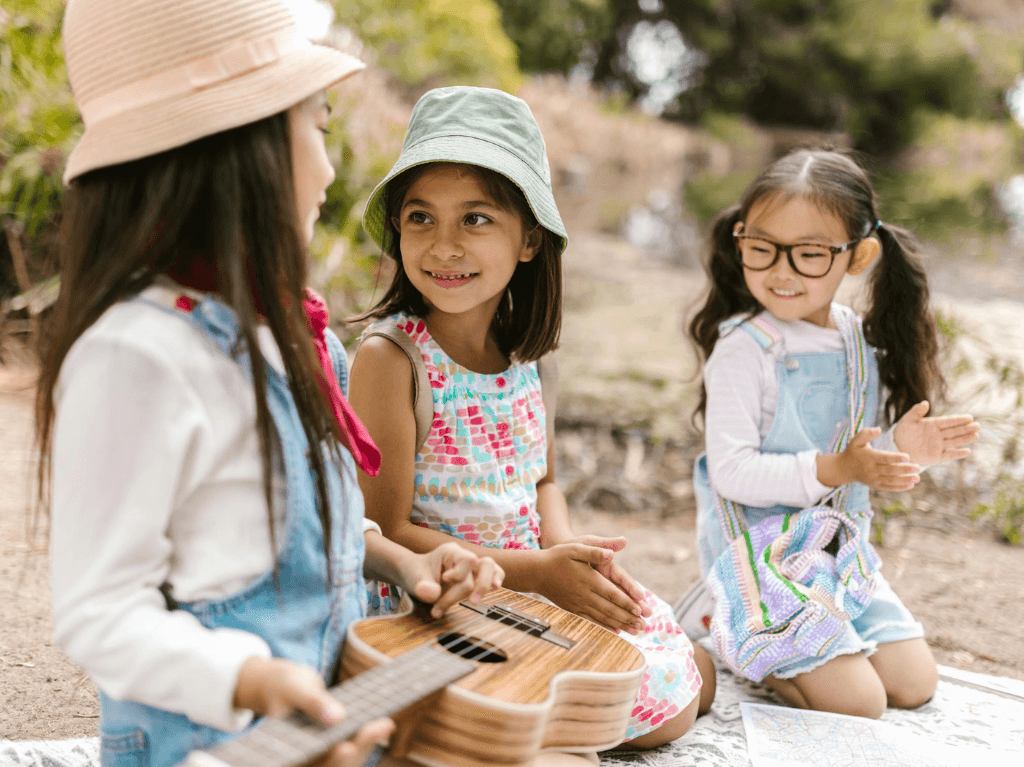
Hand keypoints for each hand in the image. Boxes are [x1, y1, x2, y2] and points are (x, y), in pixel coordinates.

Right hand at [234, 656, 394, 766]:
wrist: (286, 687)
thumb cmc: (285, 687)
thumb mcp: (295, 689)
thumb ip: (312, 702)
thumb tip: (337, 716)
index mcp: (288, 754)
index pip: (311, 764)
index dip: (332, 761)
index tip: (346, 747)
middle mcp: (305, 760)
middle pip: (333, 764)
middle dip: (358, 749)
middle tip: (381, 727)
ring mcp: (320, 756)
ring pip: (346, 759)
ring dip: (366, 744)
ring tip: (385, 724)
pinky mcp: (332, 748)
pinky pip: (351, 748)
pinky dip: (365, 738)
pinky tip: (382, 724)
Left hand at [396, 542, 503, 618]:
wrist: (414, 575)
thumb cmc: (415, 574)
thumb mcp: (414, 579)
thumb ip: (423, 586)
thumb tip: (433, 594)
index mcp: (451, 552)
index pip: (467, 560)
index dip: (459, 574)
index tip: (443, 581)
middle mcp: (464, 557)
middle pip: (484, 564)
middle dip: (478, 586)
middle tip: (471, 603)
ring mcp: (471, 567)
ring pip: (491, 567)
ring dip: (486, 585)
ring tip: (476, 602)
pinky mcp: (474, 576)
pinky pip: (494, 573)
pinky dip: (496, 580)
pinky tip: (495, 588)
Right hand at [536, 542, 645, 634]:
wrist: (537, 572)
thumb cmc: (557, 557)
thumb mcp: (575, 547)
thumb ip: (594, 551)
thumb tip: (611, 554)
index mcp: (588, 579)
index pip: (611, 593)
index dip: (626, 602)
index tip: (640, 610)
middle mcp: (584, 594)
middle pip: (610, 609)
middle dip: (628, 618)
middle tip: (644, 626)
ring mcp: (578, 604)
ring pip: (603, 617)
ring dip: (620, 625)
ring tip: (635, 631)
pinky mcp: (574, 609)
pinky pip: (592, 621)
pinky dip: (605, 627)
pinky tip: (616, 632)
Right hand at [819, 427, 919, 490]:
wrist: (844, 469)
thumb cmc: (853, 451)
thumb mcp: (856, 440)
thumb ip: (867, 433)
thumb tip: (879, 429)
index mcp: (868, 457)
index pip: (884, 458)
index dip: (896, 458)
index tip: (908, 457)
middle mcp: (871, 469)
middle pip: (890, 470)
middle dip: (905, 470)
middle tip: (918, 467)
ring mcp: (873, 478)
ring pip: (891, 480)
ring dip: (905, 480)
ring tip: (918, 478)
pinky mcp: (875, 485)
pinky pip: (888, 487)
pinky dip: (900, 487)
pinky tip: (911, 485)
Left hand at [894, 401, 979, 466]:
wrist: (897, 447)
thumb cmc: (902, 432)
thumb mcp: (907, 420)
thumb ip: (916, 412)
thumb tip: (925, 403)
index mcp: (933, 424)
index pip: (948, 421)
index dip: (958, 420)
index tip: (969, 417)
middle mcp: (938, 435)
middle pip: (954, 431)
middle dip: (966, 428)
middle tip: (977, 426)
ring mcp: (938, 446)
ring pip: (954, 442)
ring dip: (965, 439)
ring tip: (976, 436)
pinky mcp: (936, 457)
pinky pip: (948, 455)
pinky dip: (957, 454)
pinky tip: (967, 451)